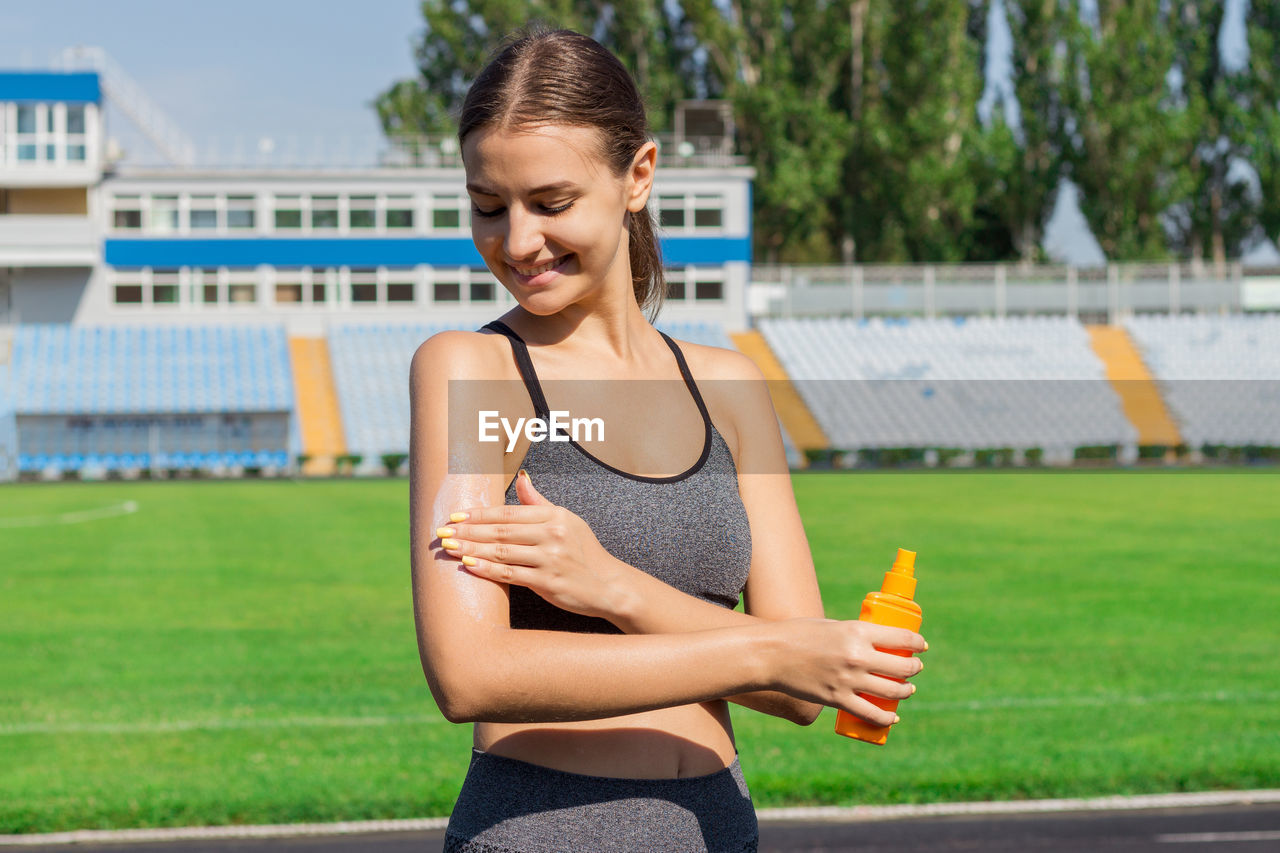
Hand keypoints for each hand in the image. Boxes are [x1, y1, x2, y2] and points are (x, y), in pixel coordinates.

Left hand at [437, 471, 626, 619]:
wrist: (609, 585)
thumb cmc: (585, 552)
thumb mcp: (568, 521)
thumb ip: (540, 503)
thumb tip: (521, 479)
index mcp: (554, 516)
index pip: (509, 512)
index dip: (479, 514)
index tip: (455, 516)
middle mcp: (552, 534)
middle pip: (501, 531)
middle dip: (468, 531)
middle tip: (442, 532)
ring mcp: (550, 559)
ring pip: (502, 552)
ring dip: (471, 549)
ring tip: (449, 547)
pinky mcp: (548, 582)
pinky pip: (510, 574)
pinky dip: (487, 569)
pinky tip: (469, 565)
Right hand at [765, 618, 925, 727]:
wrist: (770, 655)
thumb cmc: (798, 634)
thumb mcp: (831, 625)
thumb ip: (853, 634)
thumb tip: (872, 643)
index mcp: (857, 631)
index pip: (901, 639)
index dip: (917, 643)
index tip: (922, 646)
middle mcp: (857, 656)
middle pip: (902, 667)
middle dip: (914, 668)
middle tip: (915, 667)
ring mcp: (848, 680)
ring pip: (892, 691)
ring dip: (906, 691)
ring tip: (907, 689)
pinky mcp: (837, 700)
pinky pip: (870, 713)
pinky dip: (886, 718)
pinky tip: (892, 717)